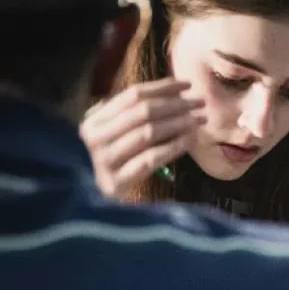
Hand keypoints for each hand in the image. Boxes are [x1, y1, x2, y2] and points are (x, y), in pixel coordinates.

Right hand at [80, 78, 204, 198]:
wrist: (85, 204)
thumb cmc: (104, 166)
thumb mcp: (108, 137)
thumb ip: (126, 117)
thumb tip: (170, 93)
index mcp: (93, 121)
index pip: (132, 96)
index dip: (163, 87)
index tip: (188, 85)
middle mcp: (95, 137)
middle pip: (143, 112)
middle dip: (176, 104)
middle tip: (201, 102)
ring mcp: (104, 160)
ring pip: (148, 133)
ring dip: (178, 123)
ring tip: (200, 119)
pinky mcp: (116, 182)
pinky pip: (150, 160)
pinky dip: (172, 147)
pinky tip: (190, 140)